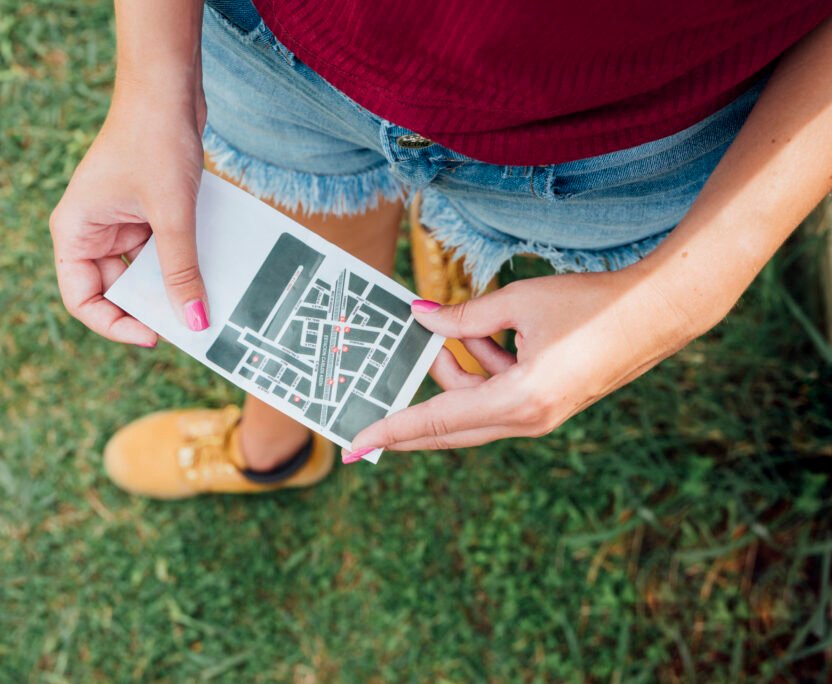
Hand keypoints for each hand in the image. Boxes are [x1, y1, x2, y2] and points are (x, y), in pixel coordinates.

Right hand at [49, 76, 208, 345]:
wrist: (168, 87)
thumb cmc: (154, 140)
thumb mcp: (171, 214)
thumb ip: (181, 270)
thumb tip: (194, 321)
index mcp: (75, 232)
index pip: (82, 299)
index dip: (114, 325)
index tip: (154, 335)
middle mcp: (92, 231)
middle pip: (115, 290)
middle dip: (149, 308)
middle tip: (187, 322)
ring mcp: (120, 222)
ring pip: (143, 273)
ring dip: (170, 285)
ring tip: (202, 299)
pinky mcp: (146, 212)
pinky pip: (161, 250)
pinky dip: (182, 262)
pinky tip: (209, 271)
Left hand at [347, 268, 704, 454]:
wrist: (658, 313)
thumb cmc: (592, 305)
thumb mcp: (518, 302)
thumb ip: (464, 314)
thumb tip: (420, 315)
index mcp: (519, 401)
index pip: (436, 420)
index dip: (391, 431)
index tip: (354, 447)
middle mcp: (528, 419)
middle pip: (448, 426)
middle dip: (409, 413)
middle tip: (370, 409)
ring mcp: (540, 416)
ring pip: (472, 406)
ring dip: (454, 370)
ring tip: (453, 327)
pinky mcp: (547, 405)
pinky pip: (496, 396)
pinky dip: (481, 368)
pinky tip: (484, 332)